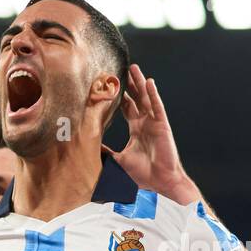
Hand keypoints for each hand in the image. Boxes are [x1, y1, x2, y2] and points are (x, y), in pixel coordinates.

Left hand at [102, 64, 199, 203]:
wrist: (160, 182)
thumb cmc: (143, 174)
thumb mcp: (118, 160)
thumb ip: (106, 152)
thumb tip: (89, 149)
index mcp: (136, 129)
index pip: (126, 109)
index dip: (118, 98)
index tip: (109, 86)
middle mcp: (145, 123)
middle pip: (135, 99)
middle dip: (128, 85)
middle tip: (120, 70)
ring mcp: (154, 122)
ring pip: (145, 98)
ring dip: (140, 83)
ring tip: (133, 68)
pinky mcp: (162, 125)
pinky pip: (157, 106)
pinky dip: (153, 94)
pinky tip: (149, 82)